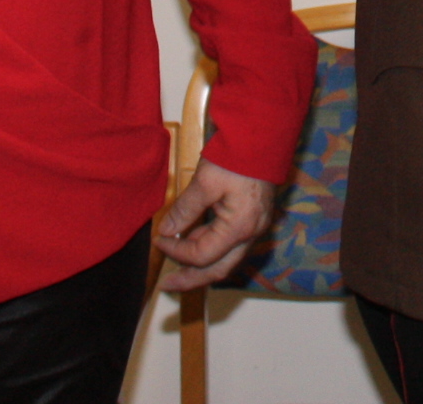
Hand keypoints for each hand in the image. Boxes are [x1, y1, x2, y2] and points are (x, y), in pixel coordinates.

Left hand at [154, 158, 281, 291]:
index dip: (176, 251)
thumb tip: (166, 230)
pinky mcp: (254, 219)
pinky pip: (231, 244)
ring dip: (200, 263)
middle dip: (191, 278)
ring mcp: (255, 228)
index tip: (159, 239)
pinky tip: (194, 240)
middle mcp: (251, 234)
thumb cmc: (236, 158)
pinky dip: (211, 247)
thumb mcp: (205, 182)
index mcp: (239, 228)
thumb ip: (184, 210)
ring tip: (176, 261)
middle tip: (167, 285)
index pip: (202, 255)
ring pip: (225, 259)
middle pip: (218, 269)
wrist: (263, 138)